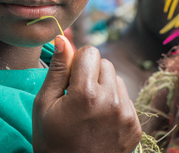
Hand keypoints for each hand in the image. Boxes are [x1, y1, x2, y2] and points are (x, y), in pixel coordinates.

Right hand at [33, 36, 140, 152]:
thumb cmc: (51, 140)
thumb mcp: (44, 105)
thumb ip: (56, 69)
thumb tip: (63, 39)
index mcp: (86, 94)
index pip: (90, 52)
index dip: (76, 62)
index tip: (68, 80)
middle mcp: (111, 101)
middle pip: (105, 63)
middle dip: (91, 73)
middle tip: (77, 95)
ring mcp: (126, 115)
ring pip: (116, 79)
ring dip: (104, 87)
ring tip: (89, 109)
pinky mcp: (135, 125)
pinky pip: (126, 98)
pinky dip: (113, 103)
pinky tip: (100, 119)